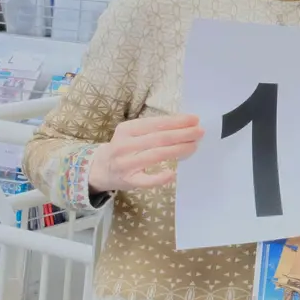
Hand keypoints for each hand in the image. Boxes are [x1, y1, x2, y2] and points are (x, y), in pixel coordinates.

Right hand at [87, 114, 204, 193]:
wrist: (99, 169)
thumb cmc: (123, 148)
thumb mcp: (132, 133)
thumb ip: (153, 129)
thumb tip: (185, 124)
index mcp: (127, 129)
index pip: (155, 123)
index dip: (176, 121)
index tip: (194, 119)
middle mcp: (124, 145)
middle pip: (158, 138)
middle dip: (182, 134)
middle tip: (200, 132)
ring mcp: (125, 164)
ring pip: (156, 155)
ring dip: (178, 150)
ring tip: (194, 145)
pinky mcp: (128, 181)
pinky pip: (146, 180)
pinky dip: (160, 177)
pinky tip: (173, 173)